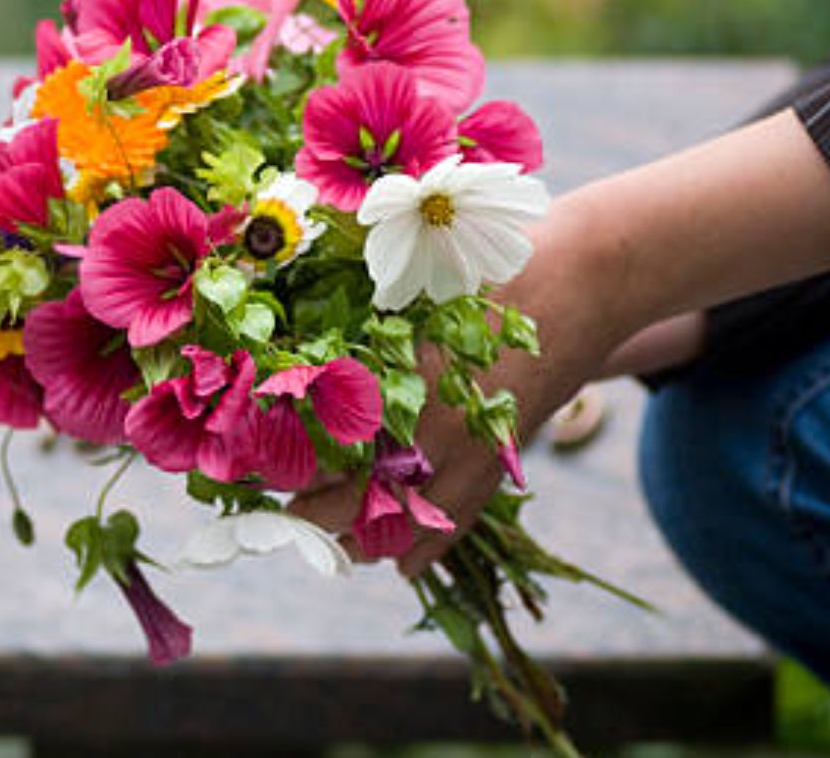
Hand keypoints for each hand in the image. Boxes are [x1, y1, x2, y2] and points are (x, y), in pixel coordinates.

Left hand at [291, 189, 632, 573]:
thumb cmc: (482, 264)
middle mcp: (423, 425)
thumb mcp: (404, 282)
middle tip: (275, 511)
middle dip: (307, 509)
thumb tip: (292, 338)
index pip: (313, 442)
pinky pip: (456, 522)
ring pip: (398, 522)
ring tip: (325, 540)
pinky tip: (397, 565)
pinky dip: (422, 548)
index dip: (275, 460)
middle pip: (347, 495)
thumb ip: (353, 318)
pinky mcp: (501, 459)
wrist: (584, 275)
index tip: (246, 465)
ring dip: (356, 537)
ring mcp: (466, 450)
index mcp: (389, 376)